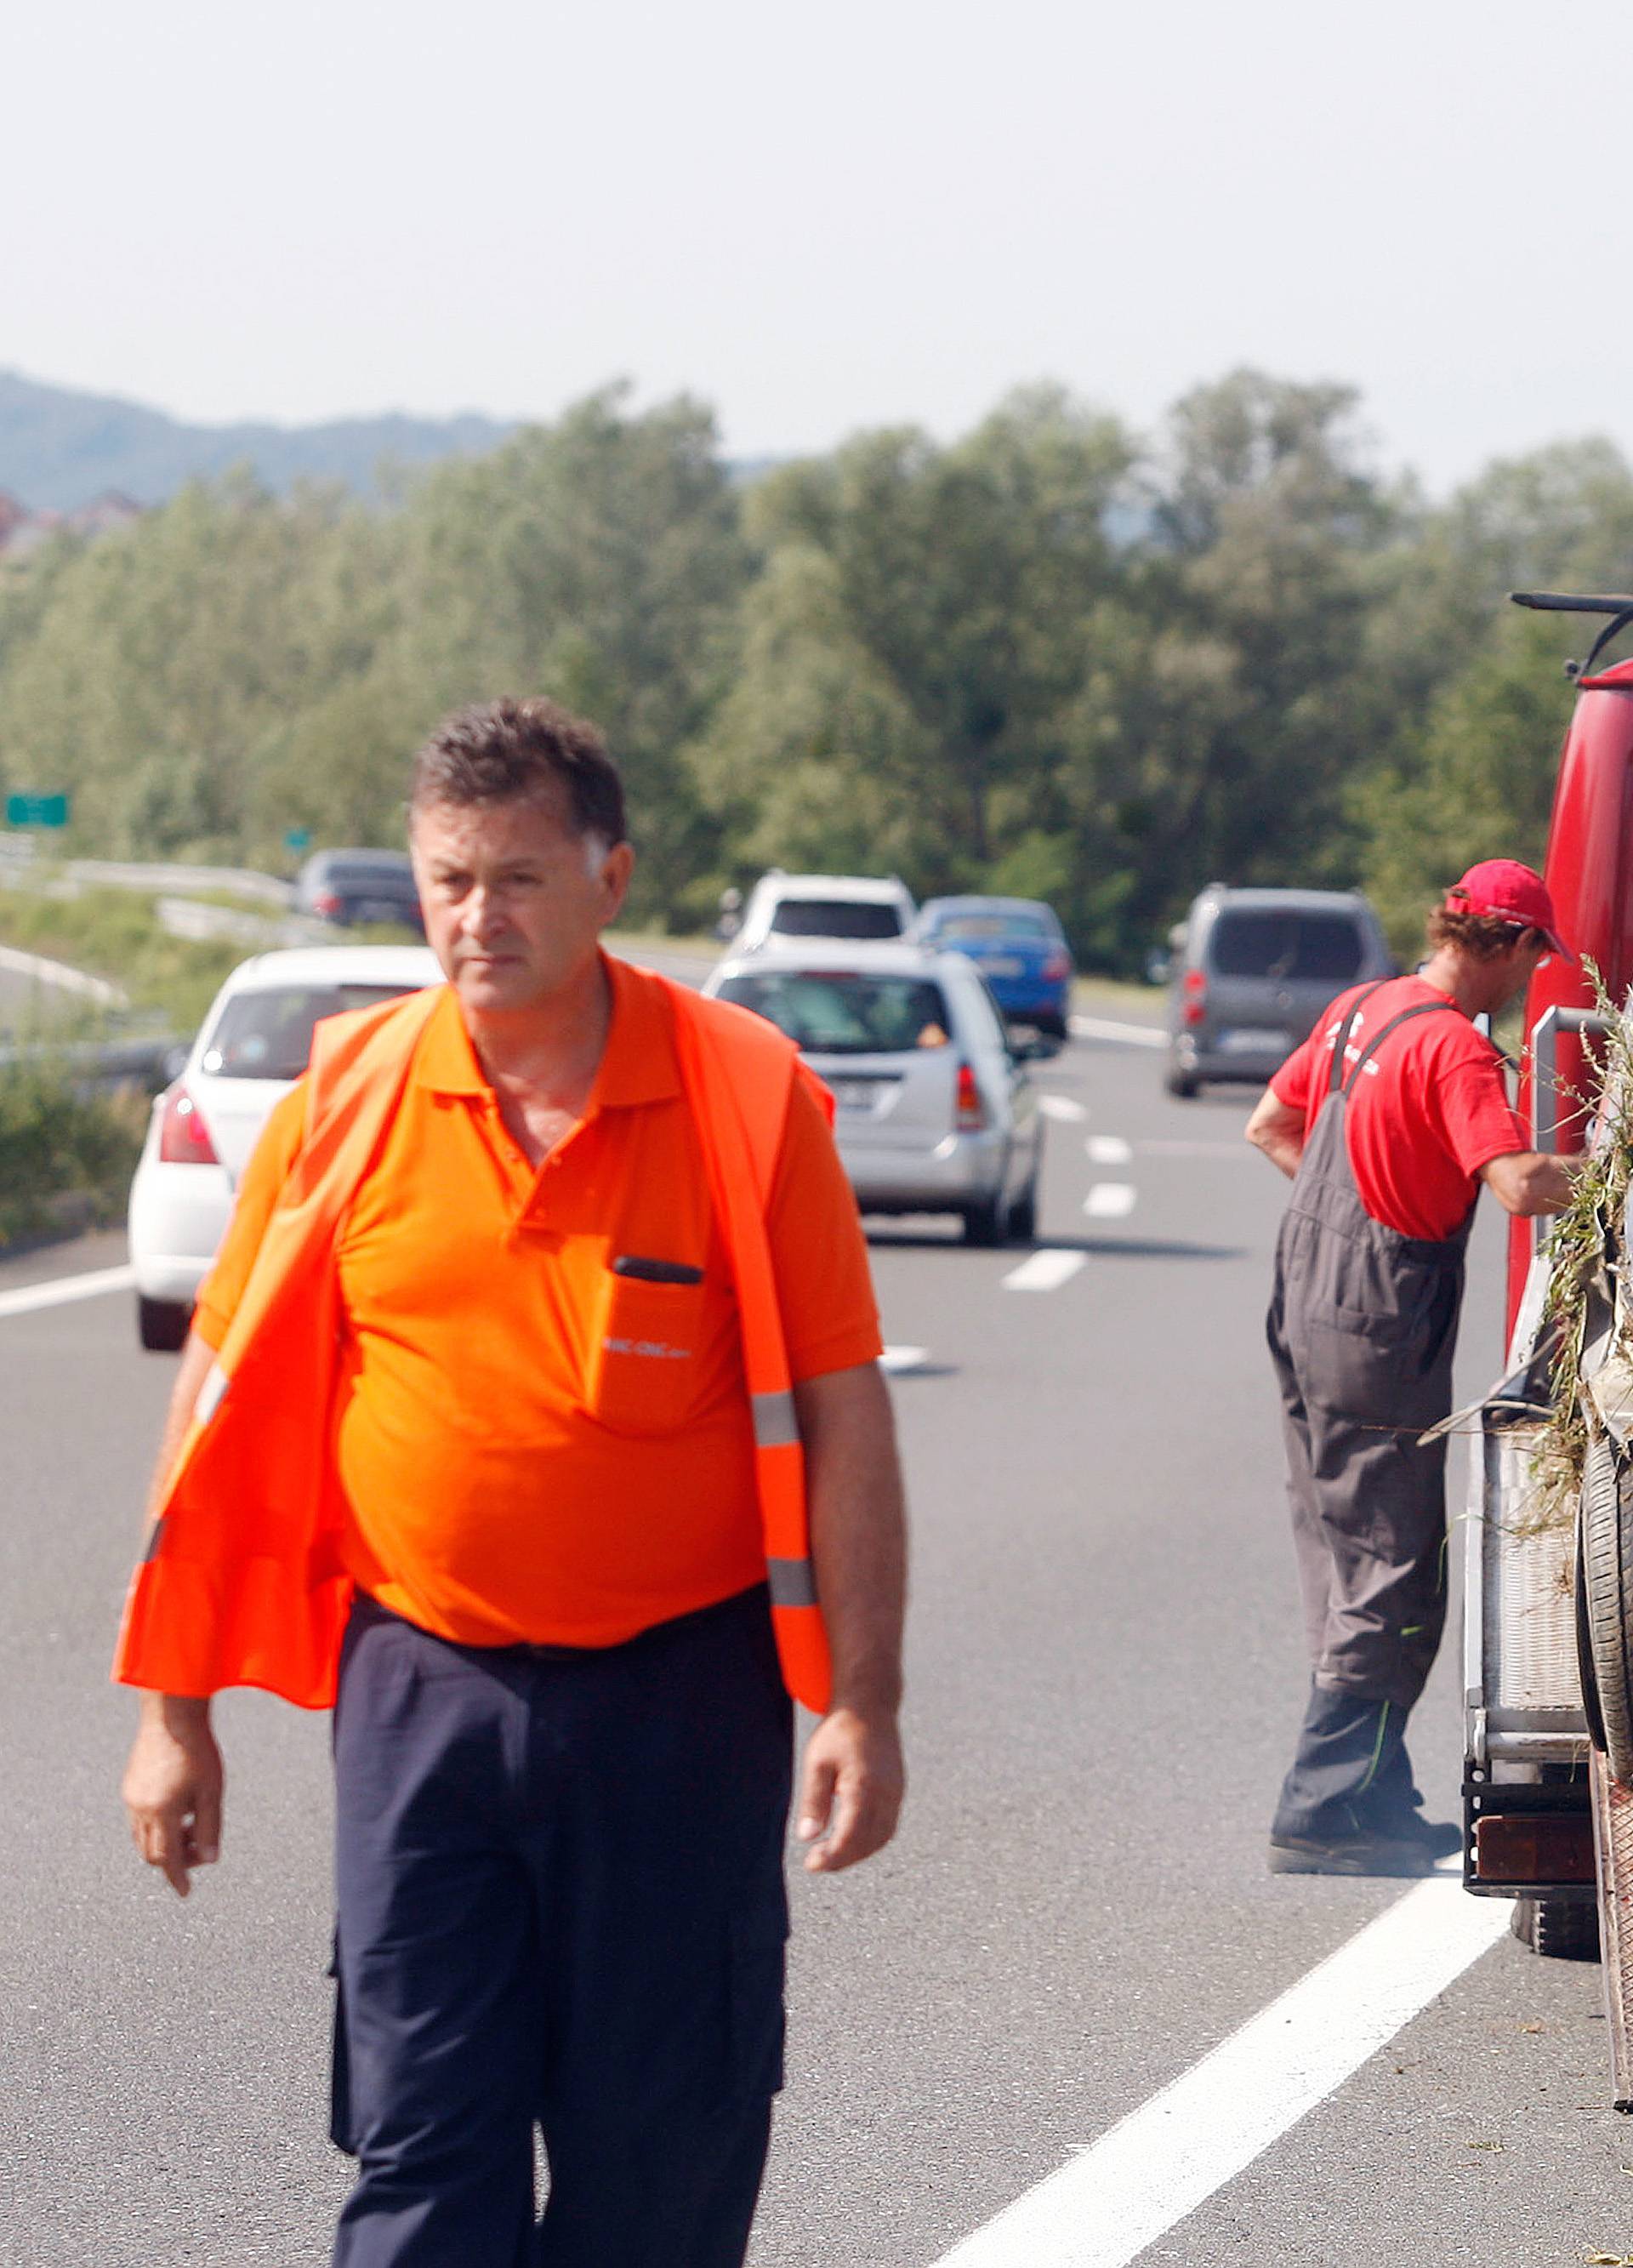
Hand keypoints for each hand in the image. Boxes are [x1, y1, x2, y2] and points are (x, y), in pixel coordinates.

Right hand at [122, 1697, 223, 1898]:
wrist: (172, 1714)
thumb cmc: (198, 1750)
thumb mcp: (213, 1791)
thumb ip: (210, 1827)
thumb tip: (210, 1859)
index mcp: (161, 1812)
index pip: (166, 1859)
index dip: (177, 1878)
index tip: (185, 1893)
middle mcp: (140, 1808)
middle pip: (152, 1852)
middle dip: (174, 1859)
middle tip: (199, 1848)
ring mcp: (130, 1797)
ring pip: (142, 1837)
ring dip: (164, 1842)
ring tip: (191, 1824)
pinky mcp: (129, 1786)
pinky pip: (138, 1819)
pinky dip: (156, 1826)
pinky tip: (178, 1808)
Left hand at [795, 1705, 903, 1872]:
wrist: (870, 1705)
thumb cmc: (839, 1731)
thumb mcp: (817, 1762)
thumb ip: (814, 1801)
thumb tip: (807, 1837)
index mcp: (864, 1786)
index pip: (851, 1836)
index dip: (832, 1857)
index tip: (811, 1865)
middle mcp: (886, 1793)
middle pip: (868, 1843)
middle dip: (843, 1859)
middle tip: (817, 1862)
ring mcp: (896, 1793)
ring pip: (882, 1838)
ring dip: (858, 1852)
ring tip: (832, 1854)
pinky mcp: (898, 1791)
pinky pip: (888, 1826)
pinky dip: (870, 1840)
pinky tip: (851, 1838)